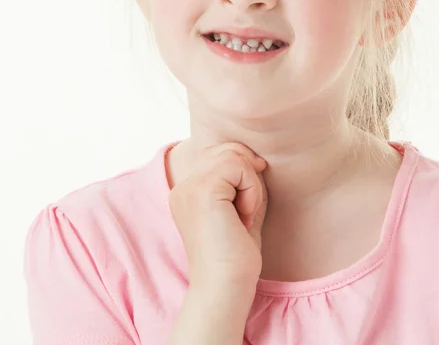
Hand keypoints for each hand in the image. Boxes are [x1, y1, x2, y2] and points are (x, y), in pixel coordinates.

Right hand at [168, 141, 268, 289]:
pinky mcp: (202, 190)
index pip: (221, 155)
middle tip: (245, 212)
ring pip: (234, 155)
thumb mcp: (241, 207)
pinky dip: (251, 189)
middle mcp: (183, 186)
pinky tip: (244, 216)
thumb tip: (255, 157)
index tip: (245, 208)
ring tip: (243, 215)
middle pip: (228, 149)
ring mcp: (189, 187)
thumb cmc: (237, 256)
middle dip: (248, 176)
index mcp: (187, 191)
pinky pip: (238, 166)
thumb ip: (242, 180)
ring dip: (251, 185)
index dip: (244, 174)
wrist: (226, 288)